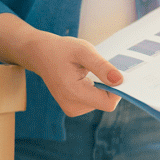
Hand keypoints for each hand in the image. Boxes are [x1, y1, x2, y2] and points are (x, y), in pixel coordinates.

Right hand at [0, 14, 122, 116]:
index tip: (114, 73)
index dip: (117, 90)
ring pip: (101, 102)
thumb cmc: (61, 50)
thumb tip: (120, 80)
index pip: (108, 103)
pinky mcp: (73, 108)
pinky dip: (95, 89)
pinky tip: (85, 78)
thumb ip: (102, 66)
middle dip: (108, 86)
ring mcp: (72, 109)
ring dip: (101, 87)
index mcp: (73, 93)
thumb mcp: (83, 51)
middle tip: (99, 68)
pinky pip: (94, 101)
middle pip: (105, 103)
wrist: (39, 54)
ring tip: (87, 72)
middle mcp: (72, 106)